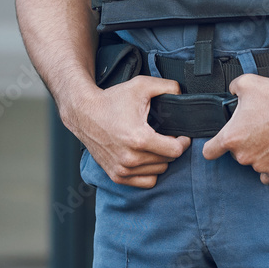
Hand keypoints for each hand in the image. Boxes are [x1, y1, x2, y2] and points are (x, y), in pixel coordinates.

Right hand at [73, 76, 190, 187]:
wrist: (85, 113)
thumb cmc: (112, 100)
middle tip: (165, 135)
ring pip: (158, 171)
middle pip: (168, 161)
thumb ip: (168, 87)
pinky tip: (146, 156)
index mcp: (139, 138)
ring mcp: (122, 169)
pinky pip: (146, 182)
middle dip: (170, 147)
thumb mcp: (142, 85)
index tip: (182, 134)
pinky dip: (150, 171)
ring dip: (160, 159)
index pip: (175, 151)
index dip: (183, 141)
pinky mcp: (116, 176)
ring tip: (153, 144)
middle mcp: (130, 158)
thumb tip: (183, 94)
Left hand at [202, 75, 268, 184]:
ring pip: (253, 163)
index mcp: (232, 137)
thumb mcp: (247, 83)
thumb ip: (233, 88)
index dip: (212, 147)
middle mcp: (243, 155)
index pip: (209, 152)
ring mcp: (261, 166)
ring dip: (259, 153)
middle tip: (257, 128)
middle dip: (243, 143)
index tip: (216, 145)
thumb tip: (232, 91)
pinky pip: (268, 175)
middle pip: (235, 154)